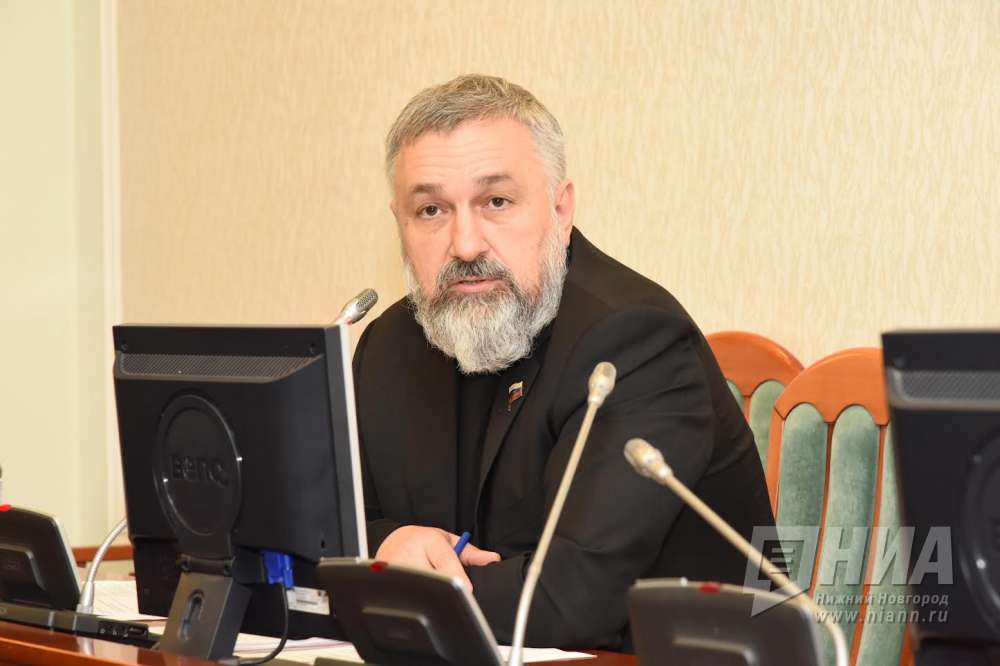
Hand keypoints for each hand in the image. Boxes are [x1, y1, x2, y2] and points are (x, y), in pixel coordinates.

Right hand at [374, 525, 500, 590]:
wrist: (390, 541)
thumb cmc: (422, 541)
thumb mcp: (447, 540)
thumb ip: (470, 552)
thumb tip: (493, 560)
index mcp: (428, 541)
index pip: (445, 561)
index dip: (457, 577)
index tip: (468, 590)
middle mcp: (411, 553)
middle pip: (432, 579)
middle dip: (444, 590)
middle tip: (453, 596)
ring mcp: (396, 569)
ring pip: (418, 590)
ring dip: (429, 596)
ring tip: (432, 592)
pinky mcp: (386, 582)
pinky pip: (405, 597)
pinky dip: (415, 599)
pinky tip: (418, 595)